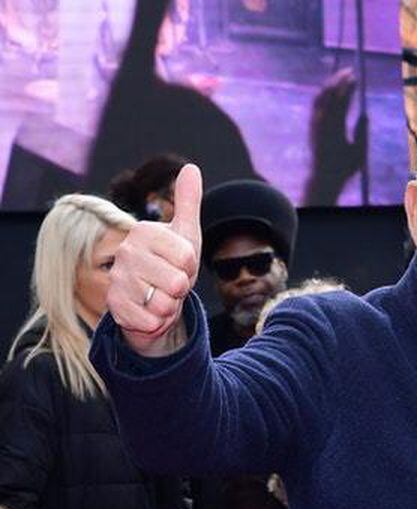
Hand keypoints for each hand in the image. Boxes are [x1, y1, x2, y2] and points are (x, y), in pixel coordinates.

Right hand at [106, 164, 202, 356]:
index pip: (187, 256)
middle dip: (181, 289)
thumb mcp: (185, 234)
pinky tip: (149, 311)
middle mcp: (125, 252)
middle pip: (177, 282)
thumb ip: (187, 202)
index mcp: (143, 232)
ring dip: (169, 306)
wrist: (153, 300)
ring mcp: (117, 280)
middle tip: (170, 283)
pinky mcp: (114, 307)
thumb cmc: (171, 265)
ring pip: (164, 304)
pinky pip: (151, 321)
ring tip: (160, 296)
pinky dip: (157, 322)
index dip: (190, 266)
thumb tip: (190, 167)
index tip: (180, 264)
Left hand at [305, 68, 365, 204]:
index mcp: (335, 128)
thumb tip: (365, 115)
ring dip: (330, 84)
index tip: (356, 78)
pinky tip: (332, 88)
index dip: (348, 88)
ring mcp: (315, 122)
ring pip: (320, 96)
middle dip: (339, 81)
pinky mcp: (311, 123)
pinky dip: (324, 92)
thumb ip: (362, 133)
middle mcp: (322, 122)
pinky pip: (316, 102)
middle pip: (330, 94)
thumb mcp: (359, 152)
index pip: (342, 101)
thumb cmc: (345, 166)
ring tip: (340, 76)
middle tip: (349, 72)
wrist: (323, 175)